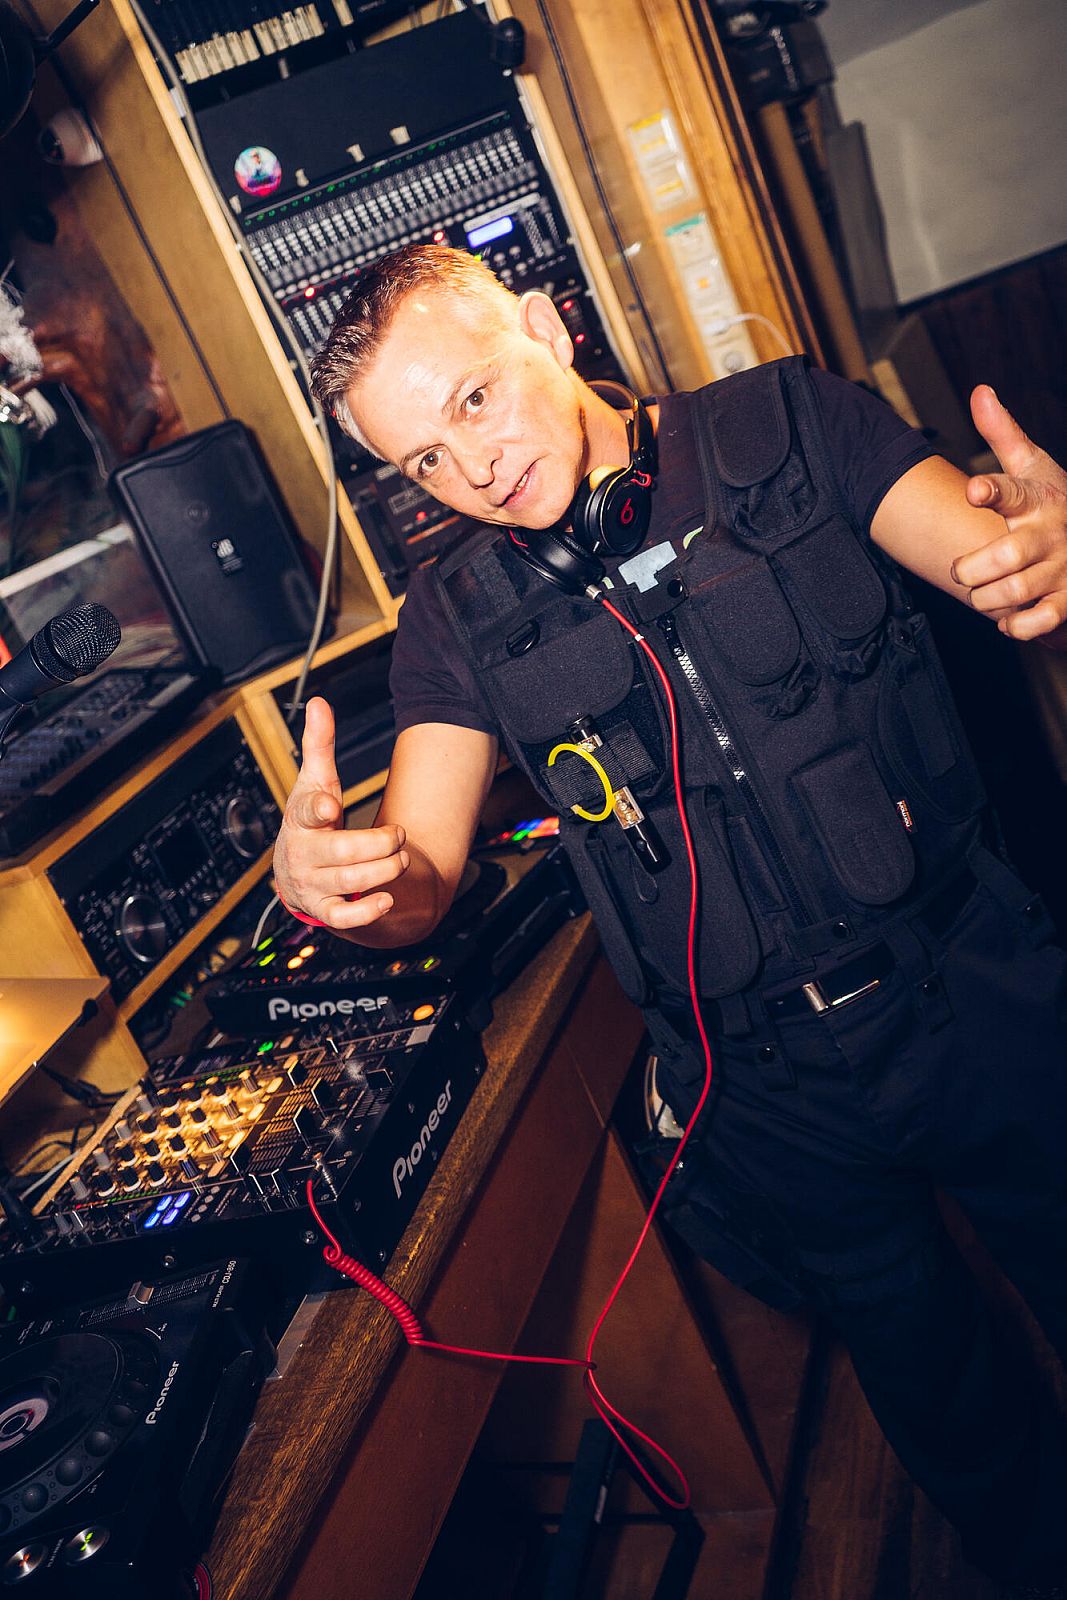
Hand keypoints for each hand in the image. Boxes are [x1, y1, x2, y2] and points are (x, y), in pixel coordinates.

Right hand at [272, 696, 409, 930]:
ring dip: (383, 871)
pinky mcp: (321, 909)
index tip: (330, 805)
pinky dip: (366, 912)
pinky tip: (387, 898)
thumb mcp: (314, 781)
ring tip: (402, 859)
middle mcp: (302, 853)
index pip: (305, 811)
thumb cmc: (311, 819)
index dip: (318, 807)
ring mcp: (311, 883)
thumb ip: (319, 744)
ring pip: (350, 883)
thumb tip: (318, 702)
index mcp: (300, 818)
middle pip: (342, 852)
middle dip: (379, 844)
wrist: (295, 870)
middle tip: (400, 834)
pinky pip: (342, 918)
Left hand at [951, 385, 1066, 645]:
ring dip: (985, 598)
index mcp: (1036, 498)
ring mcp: (1062, 568)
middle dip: (972, 568)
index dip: (992, 490)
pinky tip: (1007, 618)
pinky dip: (1016, 626)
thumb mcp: (1034, 466)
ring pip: (1013, 592)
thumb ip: (1003, 434)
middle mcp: (1049, 534)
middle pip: (1006, 556)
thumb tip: (979, 392)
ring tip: (980, 592)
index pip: (1013, 490)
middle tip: (962, 570)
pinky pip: (1040, 621)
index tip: (974, 491)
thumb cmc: (1054, 502)